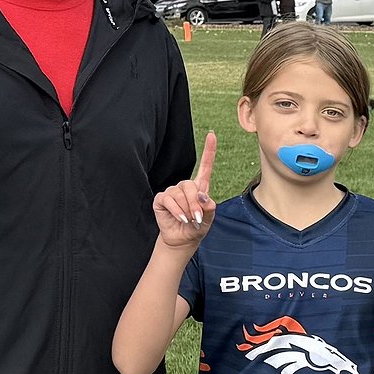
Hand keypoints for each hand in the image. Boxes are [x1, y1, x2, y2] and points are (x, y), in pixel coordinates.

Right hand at [151, 132, 216, 249]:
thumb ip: (209, 208)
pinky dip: (176, 211)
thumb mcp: (209, 219)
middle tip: (197, 217)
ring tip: (188, 219)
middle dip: (195, 204)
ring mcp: (172, 191)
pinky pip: (169, 200)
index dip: (209, 151)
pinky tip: (180, 218)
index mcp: (200, 188)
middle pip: (190, 185)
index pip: (205, 167)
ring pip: (180, 194)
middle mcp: (185, 186)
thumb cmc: (197, 227)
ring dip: (186, 210)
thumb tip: (202, 196)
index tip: (212, 135)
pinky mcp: (162, 199)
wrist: (182, 239)